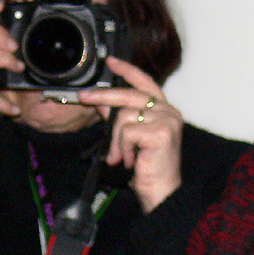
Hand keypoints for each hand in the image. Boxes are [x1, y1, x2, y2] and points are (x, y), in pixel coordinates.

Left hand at [77, 58, 183, 212]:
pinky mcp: (161, 133)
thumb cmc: (148, 168)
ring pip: (124, 116)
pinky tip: (130, 160)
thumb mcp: (129, 138)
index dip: (128, 71)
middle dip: (103, 96)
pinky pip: (127, 131)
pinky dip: (122, 147)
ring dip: (116, 140)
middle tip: (84, 97)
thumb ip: (119, 117)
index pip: (145, 82)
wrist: (161, 192)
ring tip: (121, 156)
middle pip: (129, 94)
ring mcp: (167, 121)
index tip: (111, 61)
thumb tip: (101, 102)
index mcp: (164, 110)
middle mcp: (169, 112)